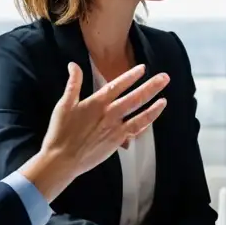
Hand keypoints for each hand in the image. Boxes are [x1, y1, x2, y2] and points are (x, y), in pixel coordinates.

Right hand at [20, 63, 168, 202]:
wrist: (61, 159)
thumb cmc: (60, 132)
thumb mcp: (64, 104)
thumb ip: (73, 84)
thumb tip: (73, 65)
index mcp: (96, 103)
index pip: (117, 85)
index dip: (131, 76)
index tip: (143, 68)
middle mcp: (109, 114)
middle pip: (135, 98)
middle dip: (151, 87)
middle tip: (165, 78)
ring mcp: (115, 128)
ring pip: (140, 114)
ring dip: (154, 106)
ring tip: (165, 98)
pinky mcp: (118, 140)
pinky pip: (136, 130)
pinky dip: (146, 122)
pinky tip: (154, 116)